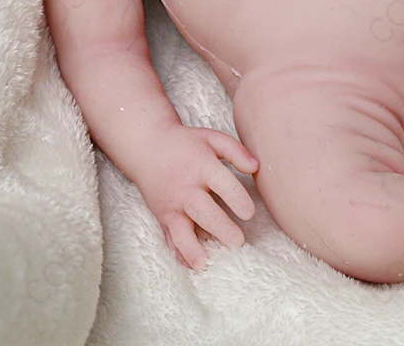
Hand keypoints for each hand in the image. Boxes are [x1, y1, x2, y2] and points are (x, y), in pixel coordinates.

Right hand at [133, 123, 258, 269]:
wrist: (147, 147)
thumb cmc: (186, 143)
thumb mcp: (212, 138)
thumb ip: (235, 151)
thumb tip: (256, 167)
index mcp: (201, 166)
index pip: (222, 184)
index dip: (237, 199)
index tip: (249, 213)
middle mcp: (185, 188)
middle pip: (204, 211)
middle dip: (221, 228)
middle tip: (238, 242)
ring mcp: (172, 204)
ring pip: (182, 230)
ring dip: (193, 248)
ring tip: (206, 263)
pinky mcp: (163, 216)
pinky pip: (170, 238)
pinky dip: (179, 253)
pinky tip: (191, 265)